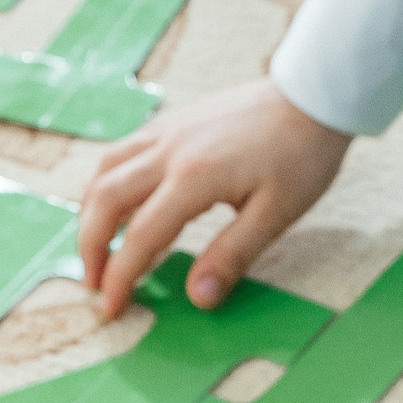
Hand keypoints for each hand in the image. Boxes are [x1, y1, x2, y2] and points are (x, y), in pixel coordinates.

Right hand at [78, 77, 350, 319]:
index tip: (112, 308)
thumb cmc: (302, 154)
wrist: (313, 94)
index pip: (141, 235)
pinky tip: (120, 202)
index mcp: (194, 176)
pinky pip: (123, 152)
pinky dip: (108, 182)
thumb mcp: (277, 213)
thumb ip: (232, 255)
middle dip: (90, 246)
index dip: (121, 276)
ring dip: (91, 212)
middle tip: (92, 282)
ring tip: (96, 247)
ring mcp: (168, 131)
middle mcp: (169, 150)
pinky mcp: (173, 122)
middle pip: (105, 199)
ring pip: (105, 170)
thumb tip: (198, 298)